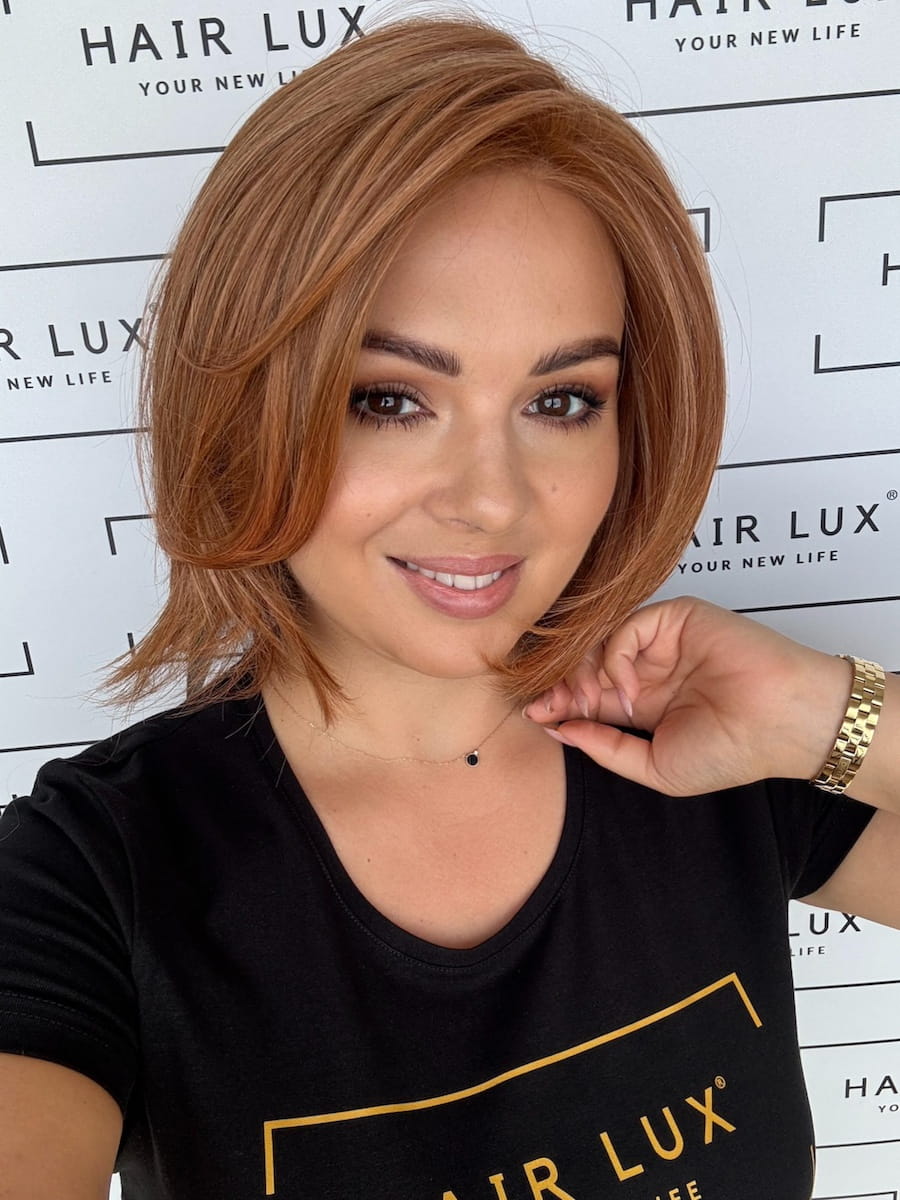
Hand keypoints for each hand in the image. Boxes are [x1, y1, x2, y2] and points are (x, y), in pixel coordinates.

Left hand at [524, 597, 849, 795]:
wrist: (779, 723)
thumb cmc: (729, 752)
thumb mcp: (655, 768)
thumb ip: (606, 749)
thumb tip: (559, 730)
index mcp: (645, 703)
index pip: (588, 696)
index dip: (558, 704)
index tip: (535, 717)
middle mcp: (649, 669)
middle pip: (585, 665)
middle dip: (560, 686)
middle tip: (545, 706)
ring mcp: (661, 642)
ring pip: (599, 642)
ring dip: (582, 672)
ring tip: (585, 701)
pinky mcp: (675, 618)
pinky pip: (625, 627)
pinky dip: (614, 656)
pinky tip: (627, 688)